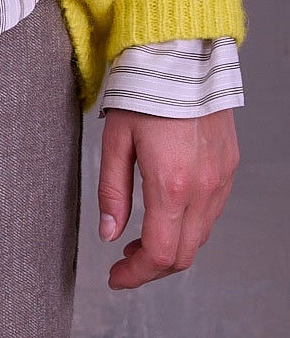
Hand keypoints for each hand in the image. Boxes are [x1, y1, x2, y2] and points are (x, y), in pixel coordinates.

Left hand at [97, 107, 237, 290]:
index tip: (116, 278)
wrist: (183, 59)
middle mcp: (203, 189)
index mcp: (171, 185)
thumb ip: (112, 192)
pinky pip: (211, 214)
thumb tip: (109, 234)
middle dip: (151, 268)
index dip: (136, 274)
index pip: (159, 253)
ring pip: (200, 237)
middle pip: (183, 255)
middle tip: (124, 264)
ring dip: (171, 248)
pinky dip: (188, 227)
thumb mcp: (115, 141)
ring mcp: (221, 180)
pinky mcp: (228, 169)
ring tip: (139, 240)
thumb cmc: (144, 93)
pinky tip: (166, 216)